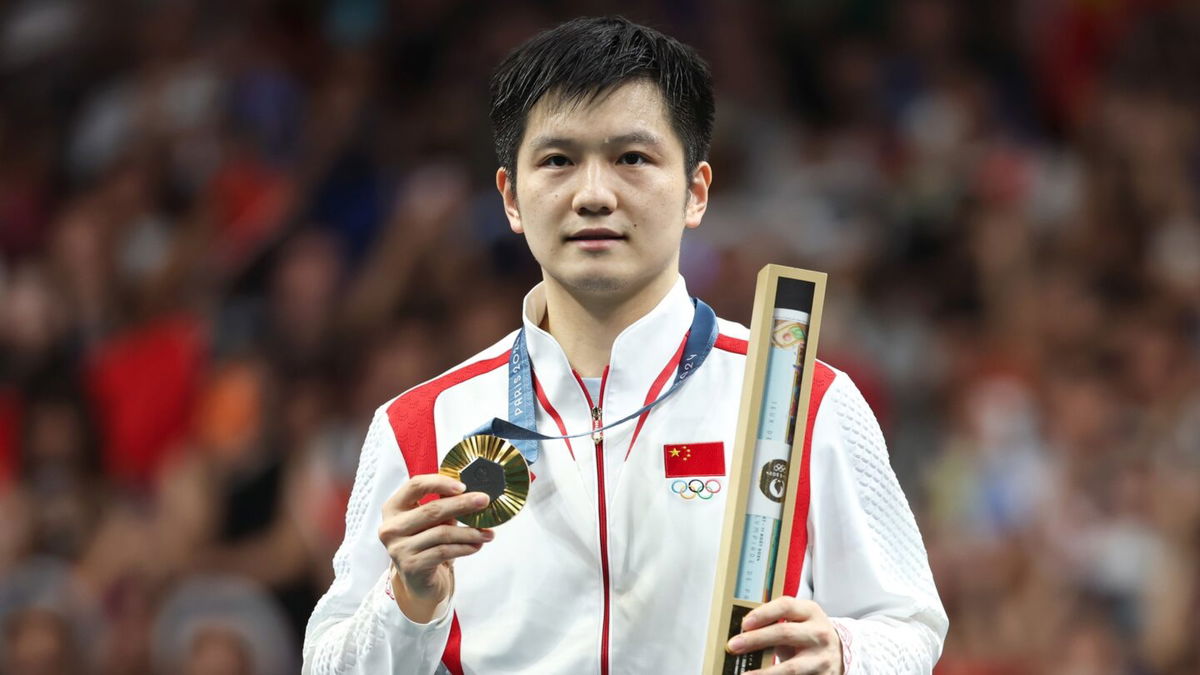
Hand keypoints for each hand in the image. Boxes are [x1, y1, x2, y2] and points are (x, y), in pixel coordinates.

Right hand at [378, 474, 492, 621]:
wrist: (419, 581)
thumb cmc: (426, 544)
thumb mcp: (432, 521)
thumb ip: (444, 504)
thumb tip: (474, 493)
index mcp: (394, 508)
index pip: (415, 485)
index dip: (440, 483)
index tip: (463, 486)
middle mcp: (391, 527)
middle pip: (431, 509)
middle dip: (462, 504)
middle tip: (484, 501)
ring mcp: (399, 548)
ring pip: (441, 533)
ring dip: (469, 532)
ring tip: (487, 533)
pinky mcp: (411, 566)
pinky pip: (443, 551)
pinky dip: (464, 547)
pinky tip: (476, 546)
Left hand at [726, 598, 844, 674]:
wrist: (839, 653)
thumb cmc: (809, 634)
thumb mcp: (800, 620)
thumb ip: (776, 621)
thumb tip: (743, 631)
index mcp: (811, 612)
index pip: (785, 606)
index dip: (763, 613)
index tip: (744, 623)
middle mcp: (819, 633)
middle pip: (784, 633)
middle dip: (755, 640)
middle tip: (733, 646)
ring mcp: (822, 658)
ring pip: (791, 667)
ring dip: (764, 673)